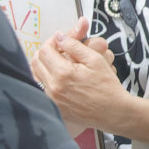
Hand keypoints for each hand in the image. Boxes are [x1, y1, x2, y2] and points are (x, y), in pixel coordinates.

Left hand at [32, 19, 130, 135]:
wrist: (113, 112)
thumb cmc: (107, 86)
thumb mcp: (95, 59)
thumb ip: (74, 45)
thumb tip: (60, 37)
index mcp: (63, 73)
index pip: (45, 50)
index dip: (52, 41)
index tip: (60, 40)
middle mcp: (53, 87)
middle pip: (36, 62)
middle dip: (46, 52)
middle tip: (59, 50)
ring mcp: (52, 99)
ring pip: (36, 75)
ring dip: (44, 65)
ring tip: (58, 62)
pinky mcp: (54, 107)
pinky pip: (41, 88)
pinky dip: (46, 79)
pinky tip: (59, 77)